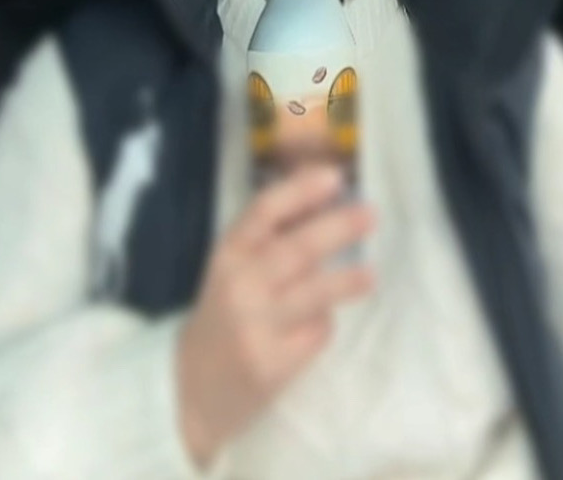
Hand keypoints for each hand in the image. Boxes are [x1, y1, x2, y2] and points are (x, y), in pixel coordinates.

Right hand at [175, 164, 375, 464]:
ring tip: (370, 275)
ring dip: (346, 282)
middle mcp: (240, 285)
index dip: (300, 191)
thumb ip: (273, 234)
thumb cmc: (224, 312)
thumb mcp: (235, 267)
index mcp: (228, 253)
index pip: (264, 212)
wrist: (192, 386)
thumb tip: (326, 189)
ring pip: (313, 294)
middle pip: (296, 249)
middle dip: (337, 229)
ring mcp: (256, 327)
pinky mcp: (272, 365)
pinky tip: (317, 323)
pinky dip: (323, 324)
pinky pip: (314, 334)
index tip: (334, 176)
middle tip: (370, 215)